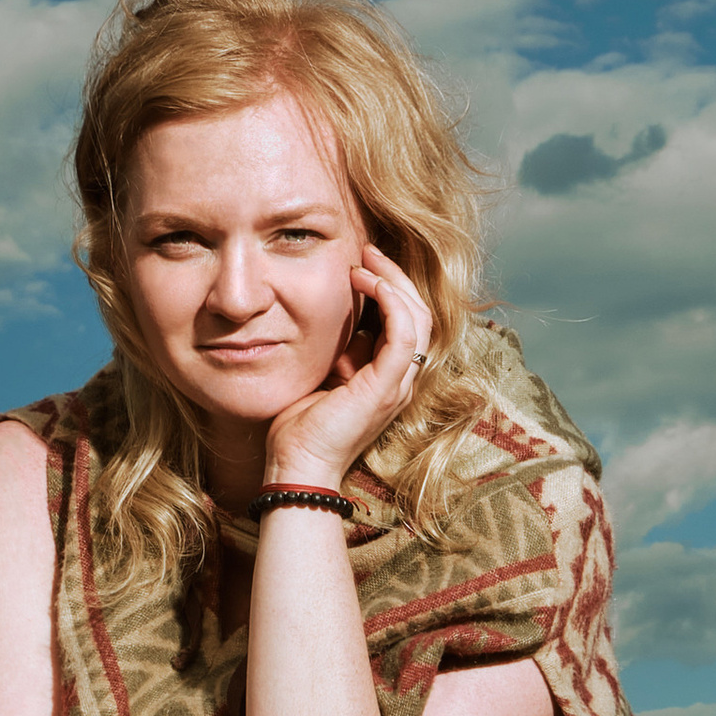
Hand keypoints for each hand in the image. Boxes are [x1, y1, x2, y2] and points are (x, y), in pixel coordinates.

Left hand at [261, 252, 432, 491]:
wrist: (297, 464)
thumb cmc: (301, 427)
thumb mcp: (323, 374)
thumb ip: (339, 350)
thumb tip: (336, 317)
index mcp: (388, 377)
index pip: (406, 321)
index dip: (390, 287)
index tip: (361, 264)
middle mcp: (401, 379)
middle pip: (418, 312)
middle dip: (395, 276)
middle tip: (367, 250)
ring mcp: (397, 383)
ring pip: (418, 316)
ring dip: (393, 281)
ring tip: (366, 261)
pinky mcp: (386, 386)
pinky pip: (404, 331)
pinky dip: (390, 301)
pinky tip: (367, 282)